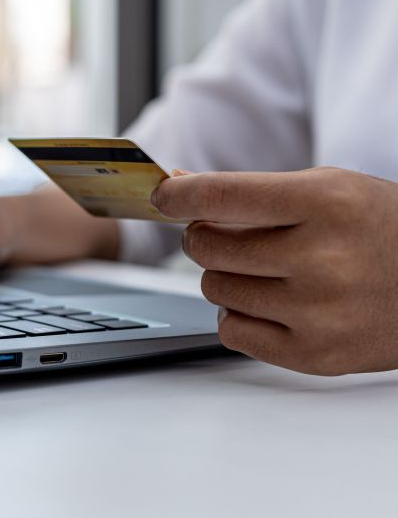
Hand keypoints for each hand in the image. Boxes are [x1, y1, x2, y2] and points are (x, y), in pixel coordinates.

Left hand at [151, 167, 397, 375]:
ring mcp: (319, 312)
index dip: (179, 194)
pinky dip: (236, 314)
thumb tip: (180, 184)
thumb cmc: (377, 228)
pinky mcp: (314, 354)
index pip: (223, 195)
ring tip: (261, 270)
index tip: (163, 195)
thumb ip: (250, 191)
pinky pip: (231, 332)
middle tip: (216, 234)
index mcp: (326, 203)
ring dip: (223, 275)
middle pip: (208, 247)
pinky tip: (266, 302)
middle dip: (201, 236)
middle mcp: (322, 258)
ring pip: (215, 289)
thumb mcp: (326, 189)